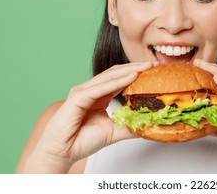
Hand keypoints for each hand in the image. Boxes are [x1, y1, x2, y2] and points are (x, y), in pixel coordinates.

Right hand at [25, 62, 155, 172]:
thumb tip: (149, 125)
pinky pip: (99, 88)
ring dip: (128, 71)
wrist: (62, 153)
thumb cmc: (81, 141)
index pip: (120, 79)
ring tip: (145, 67)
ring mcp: (83, 92)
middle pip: (115, 73)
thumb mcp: (114, 132)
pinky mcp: (77, 98)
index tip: (154, 70)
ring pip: (108, 77)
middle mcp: (91, 90)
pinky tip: (130, 77)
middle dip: (135, 67)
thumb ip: (129, 126)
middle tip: (153, 64)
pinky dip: (116, 82)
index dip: (137, 73)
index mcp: (99, 96)